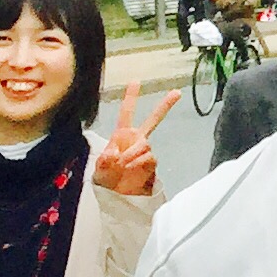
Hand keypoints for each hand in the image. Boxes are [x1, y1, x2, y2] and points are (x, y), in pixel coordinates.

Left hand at [92, 78, 177, 197]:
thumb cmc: (105, 178)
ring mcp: (145, 151)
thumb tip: (116, 153)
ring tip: (123, 166)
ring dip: (133, 155)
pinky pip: (149, 158)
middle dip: (165, 106)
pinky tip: (131, 170)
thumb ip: (105, 159)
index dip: (131, 97)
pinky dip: (138, 164)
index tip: (136, 81)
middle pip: (153, 120)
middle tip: (177, 92)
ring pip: (145, 145)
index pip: (127, 112)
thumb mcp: (99, 167)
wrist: (116, 195)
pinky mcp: (152, 163)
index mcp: (122, 135)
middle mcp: (136, 140)